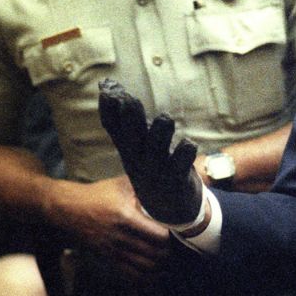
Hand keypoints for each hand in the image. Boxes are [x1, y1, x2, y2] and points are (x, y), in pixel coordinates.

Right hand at [54, 175, 171, 280]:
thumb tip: (168, 181)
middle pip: (154, 254)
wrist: (66, 209)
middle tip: (181, 249)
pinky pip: (128, 275)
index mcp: (126, 218)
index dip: (173, 237)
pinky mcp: (107, 258)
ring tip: (172, 262)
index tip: (182, 233)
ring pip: (143, 267)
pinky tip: (155, 277)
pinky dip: (144, 279)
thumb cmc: (97, 194)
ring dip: (160, 267)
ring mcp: (113, 250)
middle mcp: (120, 237)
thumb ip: (145, 185)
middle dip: (170, 253)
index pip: (157, 235)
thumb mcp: (122, 184)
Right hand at [98, 79, 202, 224]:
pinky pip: (181, 165)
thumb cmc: (150, 167)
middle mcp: (140, 159)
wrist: (168, 208)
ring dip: (160, 135)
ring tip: (165, 119)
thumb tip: (108, 86)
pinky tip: (189, 143)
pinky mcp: (177, 178)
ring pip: (157, 151)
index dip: (110, 109)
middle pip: (133, 137)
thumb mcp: (132, 145)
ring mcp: (158, 169)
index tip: (107, 88)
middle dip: (131, 119)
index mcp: (129, 149)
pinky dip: (185, 154)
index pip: (114, 127)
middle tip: (128, 99)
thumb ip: (123, 120)